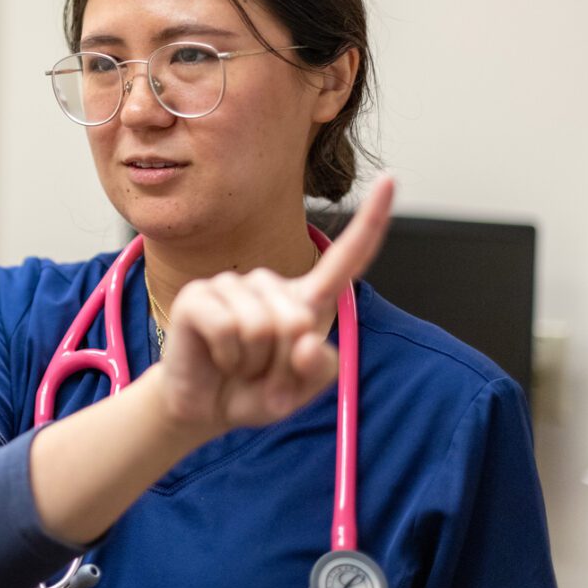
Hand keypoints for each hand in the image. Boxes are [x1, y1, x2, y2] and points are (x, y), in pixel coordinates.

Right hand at [156, 176, 394, 439]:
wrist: (203, 408)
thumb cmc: (254, 392)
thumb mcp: (298, 392)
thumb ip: (317, 371)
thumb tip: (305, 342)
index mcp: (303, 299)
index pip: (344, 258)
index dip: (370, 221)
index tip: (390, 179)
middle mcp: (268, 283)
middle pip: (298, 319)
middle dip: (281, 363)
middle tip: (261, 374)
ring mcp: (230, 285)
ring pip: (262, 328)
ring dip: (253, 365)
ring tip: (237, 366)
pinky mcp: (197, 296)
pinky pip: (227, 329)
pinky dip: (227, 358)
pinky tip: (217, 357)